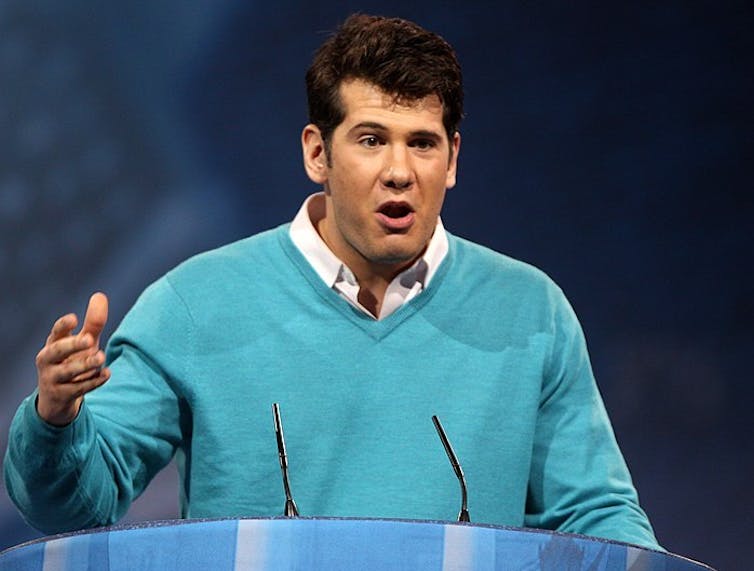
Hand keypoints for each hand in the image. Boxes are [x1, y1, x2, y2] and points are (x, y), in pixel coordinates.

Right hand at [35, 292, 110, 425]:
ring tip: (101, 357)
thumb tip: (100, 295)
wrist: (57, 397)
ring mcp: (52, 378)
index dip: (63, 325)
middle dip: (72, 345)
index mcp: (53, 343)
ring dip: (85, 364)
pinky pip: (78, 388)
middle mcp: (48, 360)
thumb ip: (93, 323)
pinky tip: (107, 374)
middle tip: (89, 339)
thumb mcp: (83, 343)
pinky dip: (93, 381)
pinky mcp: (61, 394)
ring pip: (67, 371)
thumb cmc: (72, 361)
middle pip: (57, 351)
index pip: (56, 332)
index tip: (74, 318)